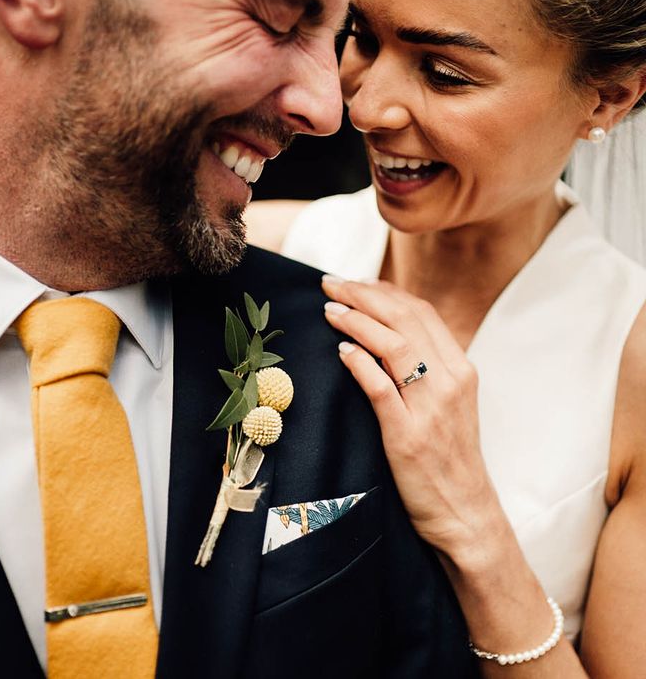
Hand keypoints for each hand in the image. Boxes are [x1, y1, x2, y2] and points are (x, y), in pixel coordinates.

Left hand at [322, 276, 502, 562]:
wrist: (466, 513)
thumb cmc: (450, 458)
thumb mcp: (448, 404)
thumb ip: (426, 369)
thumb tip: (385, 335)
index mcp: (461, 369)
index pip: (421, 312)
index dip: (384, 291)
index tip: (354, 282)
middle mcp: (450, 382)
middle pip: (405, 319)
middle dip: (363, 295)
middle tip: (331, 284)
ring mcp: (431, 408)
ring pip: (394, 345)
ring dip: (357, 320)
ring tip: (330, 309)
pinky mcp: (409, 435)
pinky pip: (380, 387)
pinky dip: (358, 363)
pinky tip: (340, 350)